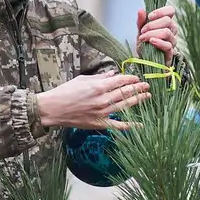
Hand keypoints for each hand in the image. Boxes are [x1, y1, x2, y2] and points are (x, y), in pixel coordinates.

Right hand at [36, 71, 150, 129]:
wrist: (52, 109)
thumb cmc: (65, 92)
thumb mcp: (83, 79)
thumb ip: (100, 77)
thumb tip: (113, 73)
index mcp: (98, 86)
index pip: (121, 80)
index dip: (131, 78)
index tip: (137, 77)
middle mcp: (102, 99)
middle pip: (126, 92)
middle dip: (138, 88)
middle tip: (147, 85)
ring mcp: (102, 113)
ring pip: (125, 106)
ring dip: (138, 100)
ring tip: (147, 96)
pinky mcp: (99, 124)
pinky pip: (118, 125)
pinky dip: (130, 126)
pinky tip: (141, 124)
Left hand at [137, 6, 178, 65]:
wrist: (144, 59)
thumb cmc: (144, 43)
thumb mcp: (140, 30)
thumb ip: (141, 21)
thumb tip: (141, 10)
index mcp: (166, 22)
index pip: (170, 11)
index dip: (161, 11)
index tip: (150, 16)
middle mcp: (172, 30)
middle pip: (168, 21)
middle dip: (152, 25)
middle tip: (142, 30)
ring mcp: (172, 41)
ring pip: (167, 32)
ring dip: (152, 34)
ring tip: (142, 38)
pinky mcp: (170, 52)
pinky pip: (168, 45)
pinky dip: (158, 42)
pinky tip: (151, 42)